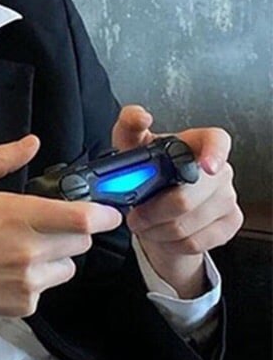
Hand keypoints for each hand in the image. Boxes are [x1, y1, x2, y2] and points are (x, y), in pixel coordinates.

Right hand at [0, 135, 123, 351]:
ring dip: (57, 256)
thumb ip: (0, 159)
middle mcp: (29, 251)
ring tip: (24, 250)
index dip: (104, 214)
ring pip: (68, 266)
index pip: (83, 219)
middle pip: (82, 242)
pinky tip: (7, 271)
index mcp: (17, 216)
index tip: (107, 211)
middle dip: (73, 231)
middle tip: (48, 225)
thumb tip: (32, 143)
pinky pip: (46, 288)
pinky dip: (36, 279)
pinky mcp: (24, 306)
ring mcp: (29, 282)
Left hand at [111, 105, 242, 297]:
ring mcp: (227, 198)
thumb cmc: (147, 171)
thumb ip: (130, 126)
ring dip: (156, 230)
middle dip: (153, 210)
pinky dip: (170, 243)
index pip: (218, 141)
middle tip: (134, 214)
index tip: (206, 167)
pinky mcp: (229, 223)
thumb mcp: (131, 146)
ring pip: (188, 224)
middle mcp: (219, 170)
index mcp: (197, 145)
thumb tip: (141, 116)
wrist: (155, 209)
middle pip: (189, 196)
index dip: (215, 153)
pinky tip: (161, 234)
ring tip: (143, 223)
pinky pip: (195, 241)